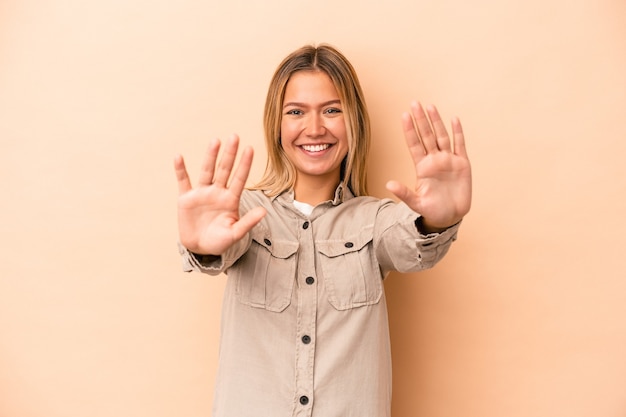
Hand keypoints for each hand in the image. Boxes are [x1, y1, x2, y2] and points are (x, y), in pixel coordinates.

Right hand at [174, 135, 265, 254]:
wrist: (200, 248)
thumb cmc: (220, 241)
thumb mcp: (235, 233)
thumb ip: (248, 221)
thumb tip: (264, 211)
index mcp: (231, 199)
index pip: (239, 178)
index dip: (244, 164)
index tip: (250, 149)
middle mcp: (217, 192)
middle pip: (224, 169)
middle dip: (229, 154)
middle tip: (235, 136)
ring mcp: (202, 193)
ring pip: (207, 171)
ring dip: (210, 156)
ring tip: (215, 141)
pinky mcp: (186, 198)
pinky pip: (183, 181)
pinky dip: (180, 170)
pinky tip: (179, 157)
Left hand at [386, 102, 471, 232]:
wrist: (450, 217)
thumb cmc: (432, 210)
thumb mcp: (416, 203)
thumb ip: (404, 193)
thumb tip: (388, 185)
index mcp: (422, 167)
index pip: (414, 144)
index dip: (410, 130)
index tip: (404, 115)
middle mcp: (434, 160)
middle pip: (427, 135)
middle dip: (421, 120)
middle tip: (414, 103)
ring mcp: (448, 160)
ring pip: (442, 136)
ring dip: (436, 121)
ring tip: (430, 106)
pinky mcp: (462, 164)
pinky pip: (460, 145)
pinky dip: (458, 132)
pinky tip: (454, 119)